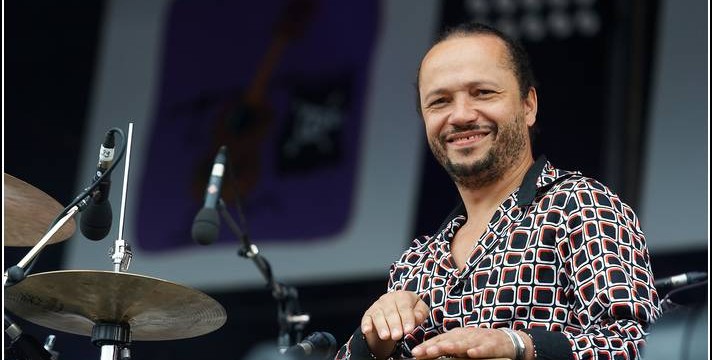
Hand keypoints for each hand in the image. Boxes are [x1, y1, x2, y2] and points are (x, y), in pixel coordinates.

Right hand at [361, 290, 429, 357]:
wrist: (396, 314)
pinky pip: (366, 318)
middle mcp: (388, 298)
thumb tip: (416, 318)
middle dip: (394, 324)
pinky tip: (367, 330)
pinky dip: (366, 324)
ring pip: (378, 315)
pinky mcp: (368, 314)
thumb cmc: (409, 313)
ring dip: (382, 326)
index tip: (409, 330)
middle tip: (398, 335)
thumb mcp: (419, 311)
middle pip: (391, 311)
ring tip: (386, 336)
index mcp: (402, 296)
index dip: (407, 318)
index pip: (405, 307)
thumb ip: (420, 313)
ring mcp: (377, 306)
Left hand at [410, 327, 525, 358]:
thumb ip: (445, 349)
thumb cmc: (479, 343)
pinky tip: (471, 353)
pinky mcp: (492, 345)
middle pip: (448, 341)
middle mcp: (465, 336)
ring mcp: (479, 339)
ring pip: (464, 343)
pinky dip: (478, 350)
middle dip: (435, 346)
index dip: (426, 346)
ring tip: (442, 350)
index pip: (438, 340)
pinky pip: (484, 348)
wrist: (506, 341)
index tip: (414, 353)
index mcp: (456, 335)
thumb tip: (424, 354)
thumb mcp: (461, 345)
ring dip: (453, 347)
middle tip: (423, 351)